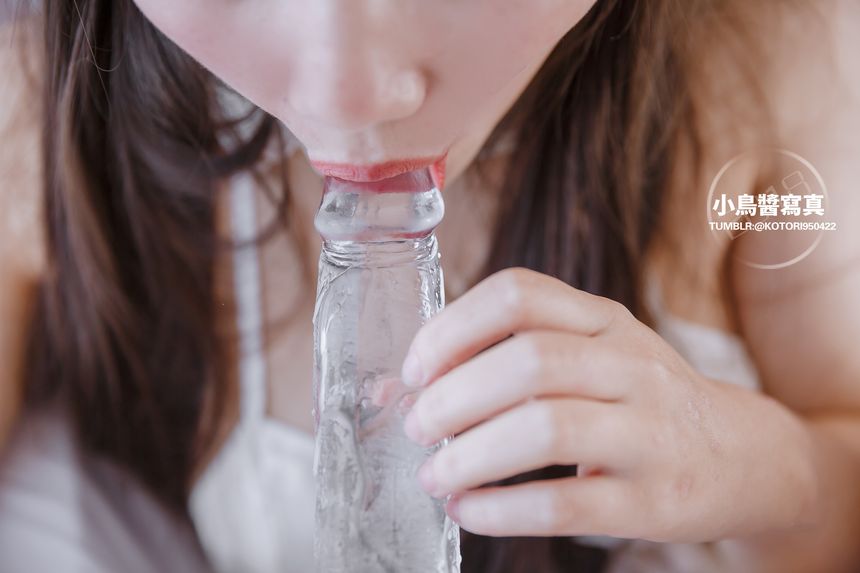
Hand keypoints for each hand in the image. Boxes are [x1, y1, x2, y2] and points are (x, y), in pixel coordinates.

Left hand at [400, 268, 816, 541]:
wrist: (744, 457)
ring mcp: (649, 432)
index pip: (519, 294)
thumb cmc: (640, 402)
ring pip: (546, 429)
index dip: (452, 327)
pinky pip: (566, 505)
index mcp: (605, 321)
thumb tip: (393, 391)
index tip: (416, 369)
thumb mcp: (589, 360)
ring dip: (471, 454)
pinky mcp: (654, 500)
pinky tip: (470, 511)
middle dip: (454, 397)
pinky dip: (502, 510)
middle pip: (528, 360)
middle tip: (418, 427)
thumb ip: (504, 362)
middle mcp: (632, 365)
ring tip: (436, 475)